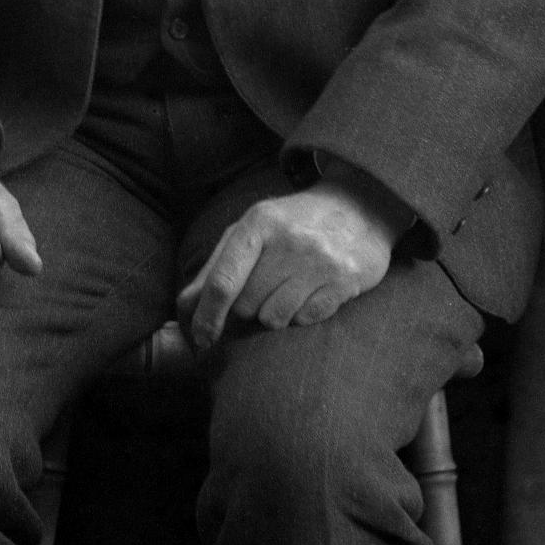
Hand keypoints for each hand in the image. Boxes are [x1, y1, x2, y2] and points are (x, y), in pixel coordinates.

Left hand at [178, 176, 399, 350]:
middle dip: (247, 306)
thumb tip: (184, 308)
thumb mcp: (253, 229)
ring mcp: (318, 261)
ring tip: (290, 286)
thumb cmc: (294, 223)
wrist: (360, 205)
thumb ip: (218, 265)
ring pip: (274, 318)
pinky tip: (312, 290)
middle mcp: (288, 241)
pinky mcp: (344, 280)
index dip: (206, 316)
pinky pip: (305, 320)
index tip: (200, 339)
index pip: (222, 281)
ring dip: (275, 312)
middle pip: (246, 305)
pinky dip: (302, 314)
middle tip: (265, 286)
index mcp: (257, 223)